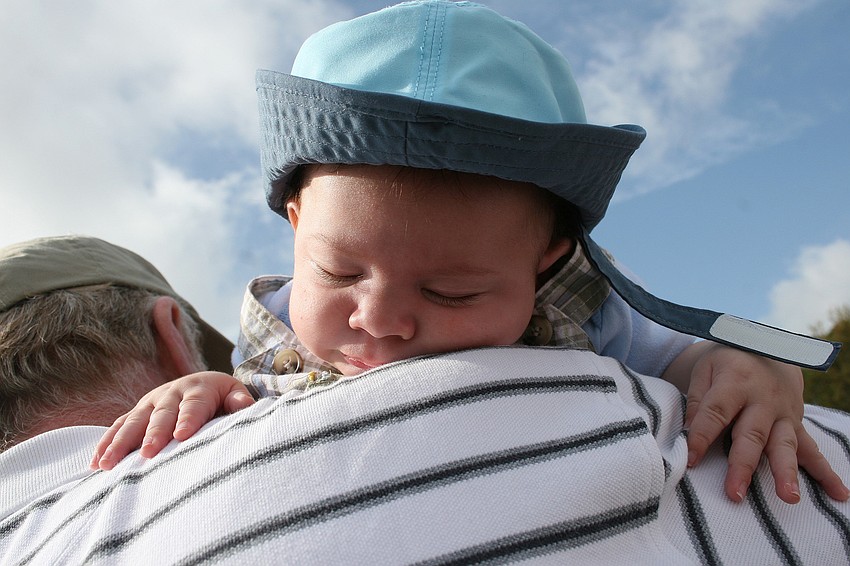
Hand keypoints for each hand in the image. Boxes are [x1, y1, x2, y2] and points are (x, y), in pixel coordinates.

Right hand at [90, 371, 253, 469]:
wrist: (200, 384)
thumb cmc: (221, 397)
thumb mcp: (233, 394)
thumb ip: (239, 401)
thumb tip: (246, 405)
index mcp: (197, 389)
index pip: (194, 405)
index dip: (188, 419)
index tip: (182, 436)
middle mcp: (170, 393)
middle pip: (161, 414)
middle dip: (154, 434)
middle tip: (149, 453)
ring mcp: (150, 403)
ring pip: (134, 422)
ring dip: (121, 442)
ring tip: (109, 464)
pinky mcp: (136, 413)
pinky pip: (118, 427)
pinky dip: (106, 444)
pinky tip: (96, 463)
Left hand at [667, 341, 848, 503]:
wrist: (767, 347)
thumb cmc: (728, 362)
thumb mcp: (706, 369)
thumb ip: (698, 399)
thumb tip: (691, 431)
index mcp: (735, 382)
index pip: (716, 413)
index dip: (701, 436)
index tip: (690, 460)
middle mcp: (763, 399)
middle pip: (752, 436)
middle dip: (743, 466)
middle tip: (735, 493)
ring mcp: (783, 413)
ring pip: (784, 445)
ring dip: (786, 472)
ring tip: (788, 497)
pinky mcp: (797, 423)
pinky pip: (812, 449)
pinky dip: (825, 472)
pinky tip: (838, 493)